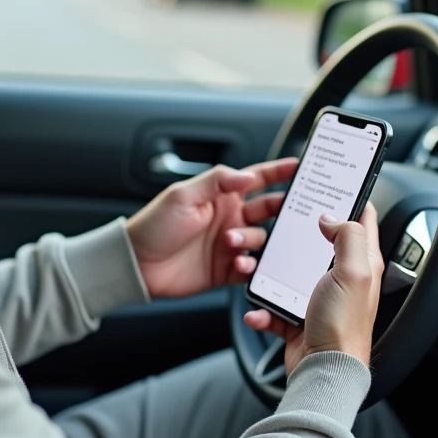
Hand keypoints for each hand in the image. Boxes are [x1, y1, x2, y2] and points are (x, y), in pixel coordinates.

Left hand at [125, 158, 297, 298]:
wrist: (137, 264)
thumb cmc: (154, 225)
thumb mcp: (183, 195)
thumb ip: (217, 182)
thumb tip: (247, 175)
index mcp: (221, 196)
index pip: (258, 179)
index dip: (280, 172)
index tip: (301, 168)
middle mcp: (229, 218)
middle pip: (269, 210)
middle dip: (282, 210)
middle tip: (292, 213)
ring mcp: (229, 244)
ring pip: (261, 240)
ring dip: (253, 240)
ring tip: (232, 243)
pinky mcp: (226, 270)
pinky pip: (251, 267)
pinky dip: (250, 265)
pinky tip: (238, 263)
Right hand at [242, 202, 384, 371]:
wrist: (324, 371)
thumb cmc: (344, 326)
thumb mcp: (354, 271)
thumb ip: (347, 236)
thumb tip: (331, 217)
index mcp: (362, 264)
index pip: (363, 222)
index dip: (352, 200)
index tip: (335, 184)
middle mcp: (343, 280)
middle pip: (321, 245)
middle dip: (301, 234)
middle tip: (283, 221)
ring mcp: (319, 300)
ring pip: (291, 275)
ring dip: (272, 275)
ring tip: (259, 271)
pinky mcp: (299, 319)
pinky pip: (275, 307)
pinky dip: (263, 310)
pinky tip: (258, 311)